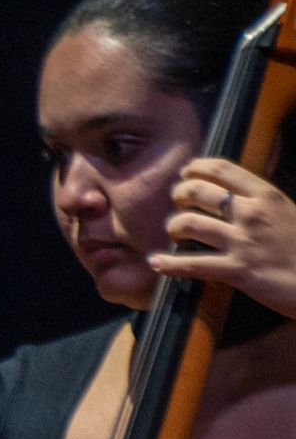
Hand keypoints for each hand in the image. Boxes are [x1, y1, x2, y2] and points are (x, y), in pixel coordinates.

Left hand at [156, 158, 295, 319]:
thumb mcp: (286, 212)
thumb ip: (259, 202)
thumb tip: (230, 195)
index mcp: (266, 195)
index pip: (220, 168)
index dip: (195, 168)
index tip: (185, 173)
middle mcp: (251, 213)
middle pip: (197, 192)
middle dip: (178, 195)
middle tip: (177, 203)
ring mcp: (242, 241)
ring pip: (189, 224)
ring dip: (173, 227)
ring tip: (174, 232)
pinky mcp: (236, 270)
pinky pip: (192, 264)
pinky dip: (168, 264)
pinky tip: (156, 263)